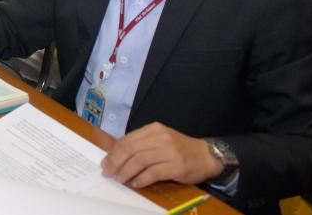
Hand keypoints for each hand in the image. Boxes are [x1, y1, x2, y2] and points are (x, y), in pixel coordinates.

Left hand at [101, 122, 222, 188]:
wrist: (206, 155)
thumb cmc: (179, 148)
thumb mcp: (159, 140)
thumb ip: (141, 144)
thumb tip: (117, 156)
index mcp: (153, 129)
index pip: (127, 140)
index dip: (113, 152)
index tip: (105, 163)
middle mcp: (160, 137)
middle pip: (131, 149)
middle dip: (116, 162)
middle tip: (108, 173)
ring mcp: (169, 151)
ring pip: (139, 161)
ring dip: (126, 171)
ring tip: (120, 179)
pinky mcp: (176, 166)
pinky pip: (153, 173)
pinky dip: (141, 179)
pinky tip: (136, 183)